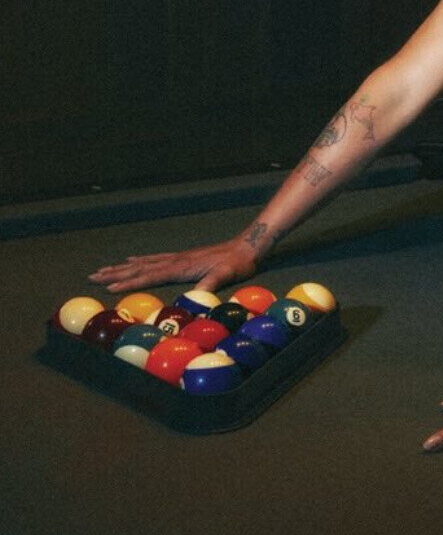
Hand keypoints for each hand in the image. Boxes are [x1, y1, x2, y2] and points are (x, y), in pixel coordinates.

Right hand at [88, 238, 258, 293]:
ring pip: (144, 263)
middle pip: (139, 268)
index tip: (108, 288)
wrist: (247, 247)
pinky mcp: (183, 258)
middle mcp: (175, 261)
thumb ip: (209, 285)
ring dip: (123, 267)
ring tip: (104, 269)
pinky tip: (132, 261)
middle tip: (92, 276)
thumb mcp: (226, 275)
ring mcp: (178, 258)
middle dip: (116, 274)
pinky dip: (140, 261)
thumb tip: (193, 298)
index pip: (149, 276)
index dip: (129, 282)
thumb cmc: (237, 263)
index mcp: (181, 267)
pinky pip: (155, 259)